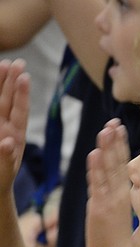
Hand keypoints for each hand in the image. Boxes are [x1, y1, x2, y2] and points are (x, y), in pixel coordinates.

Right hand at [0, 59, 28, 195]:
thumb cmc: (0, 178)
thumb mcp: (4, 170)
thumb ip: (6, 157)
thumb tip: (8, 142)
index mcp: (16, 136)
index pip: (19, 111)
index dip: (21, 94)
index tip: (25, 76)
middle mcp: (6, 127)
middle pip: (8, 100)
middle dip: (12, 81)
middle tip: (18, 61)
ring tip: (4, 63)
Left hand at [85, 119, 135, 246]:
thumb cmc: (118, 244)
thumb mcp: (118, 218)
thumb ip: (115, 203)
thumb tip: (116, 195)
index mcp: (123, 196)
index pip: (121, 165)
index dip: (120, 146)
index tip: (118, 129)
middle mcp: (118, 195)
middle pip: (117, 163)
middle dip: (115, 141)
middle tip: (114, 121)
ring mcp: (110, 200)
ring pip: (109, 169)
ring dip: (107, 148)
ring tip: (106, 129)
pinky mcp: (100, 208)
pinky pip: (98, 184)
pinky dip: (97, 168)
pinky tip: (95, 153)